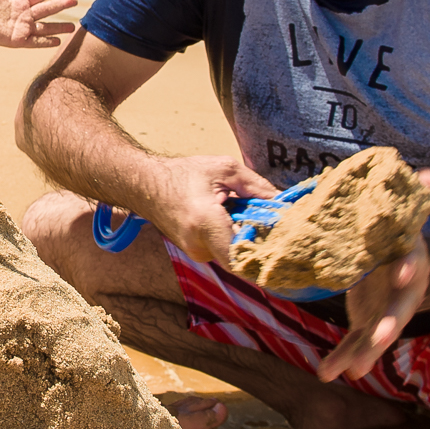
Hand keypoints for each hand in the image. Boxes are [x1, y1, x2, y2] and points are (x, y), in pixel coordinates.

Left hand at [0, 0, 76, 49]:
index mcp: (19, 3)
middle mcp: (24, 16)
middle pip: (47, 9)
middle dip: (61, 5)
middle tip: (75, 0)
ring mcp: (22, 28)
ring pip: (45, 27)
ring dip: (59, 27)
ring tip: (73, 27)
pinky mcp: (18, 40)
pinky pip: (36, 42)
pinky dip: (47, 42)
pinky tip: (58, 41)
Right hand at [144, 155, 273, 267]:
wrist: (144, 185)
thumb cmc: (183, 174)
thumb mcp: (224, 169)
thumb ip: (258, 187)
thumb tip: (284, 202)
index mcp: (205, 222)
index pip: (241, 259)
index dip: (265, 259)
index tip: (284, 248)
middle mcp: (198, 245)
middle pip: (243, 256)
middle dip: (262, 242)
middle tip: (274, 223)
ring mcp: (195, 252)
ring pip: (234, 254)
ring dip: (248, 238)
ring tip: (249, 215)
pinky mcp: (196, 253)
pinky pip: (224, 251)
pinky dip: (235, 238)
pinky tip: (235, 220)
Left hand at [316, 167, 429, 381]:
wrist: (397, 265)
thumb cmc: (395, 238)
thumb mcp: (403, 219)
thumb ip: (414, 200)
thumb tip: (427, 174)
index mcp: (409, 262)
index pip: (412, 264)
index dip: (408, 267)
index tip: (402, 272)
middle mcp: (402, 294)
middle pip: (400, 311)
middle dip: (391, 324)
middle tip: (383, 337)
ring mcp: (385, 313)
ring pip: (377, 336)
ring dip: (365, 353)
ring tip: (352, 371)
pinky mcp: (368, 325)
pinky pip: (355, 345)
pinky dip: (341, 359)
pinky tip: (327, 374)